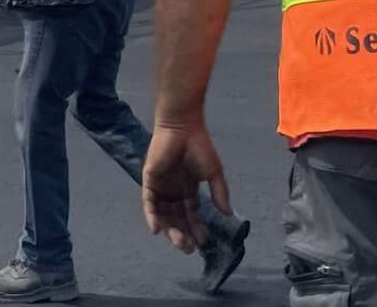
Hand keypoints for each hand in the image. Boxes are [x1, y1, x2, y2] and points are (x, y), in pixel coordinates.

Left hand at [142, 123, 229, 253]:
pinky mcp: (149, 180)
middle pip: (176, 218)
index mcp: (188, 189)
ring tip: (181, 243)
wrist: (183, 127)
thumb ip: (219, 193)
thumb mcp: (214, 173)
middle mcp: (173, 190)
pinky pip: (148, 202)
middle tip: (190, 248)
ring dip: (170, 230)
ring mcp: (161, 186)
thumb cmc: (199, 146)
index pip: (191, 214)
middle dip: (183, 234)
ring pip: (163, 215)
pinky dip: (151, 216)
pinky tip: (157, 231)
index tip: (204, 242)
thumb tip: (228, 214)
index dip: (197, 228)